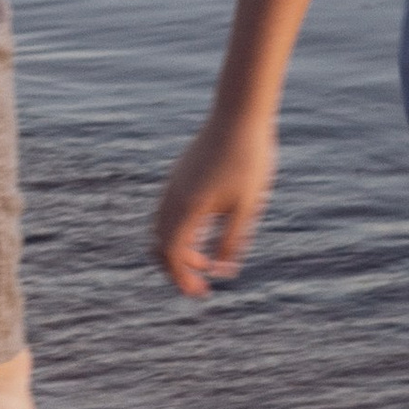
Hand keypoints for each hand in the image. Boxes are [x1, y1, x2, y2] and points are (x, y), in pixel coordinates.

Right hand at [153, 108, 277, 297]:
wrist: (239, 114)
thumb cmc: (248, 160)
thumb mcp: (247, 207)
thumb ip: (233, 241)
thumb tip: (223, 270)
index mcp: (187, 208)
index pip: (172, 256)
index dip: (183, 280)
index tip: (202, 293)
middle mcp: (172, 198)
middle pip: (160, 246)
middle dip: (176, 269)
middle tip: (201, 283)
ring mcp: (172, 185)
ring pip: (162, 229)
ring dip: (178, 251)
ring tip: (206, 261)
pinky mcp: (179, 176)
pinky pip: (168, 213)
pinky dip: (179, 232)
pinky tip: (204, 234)